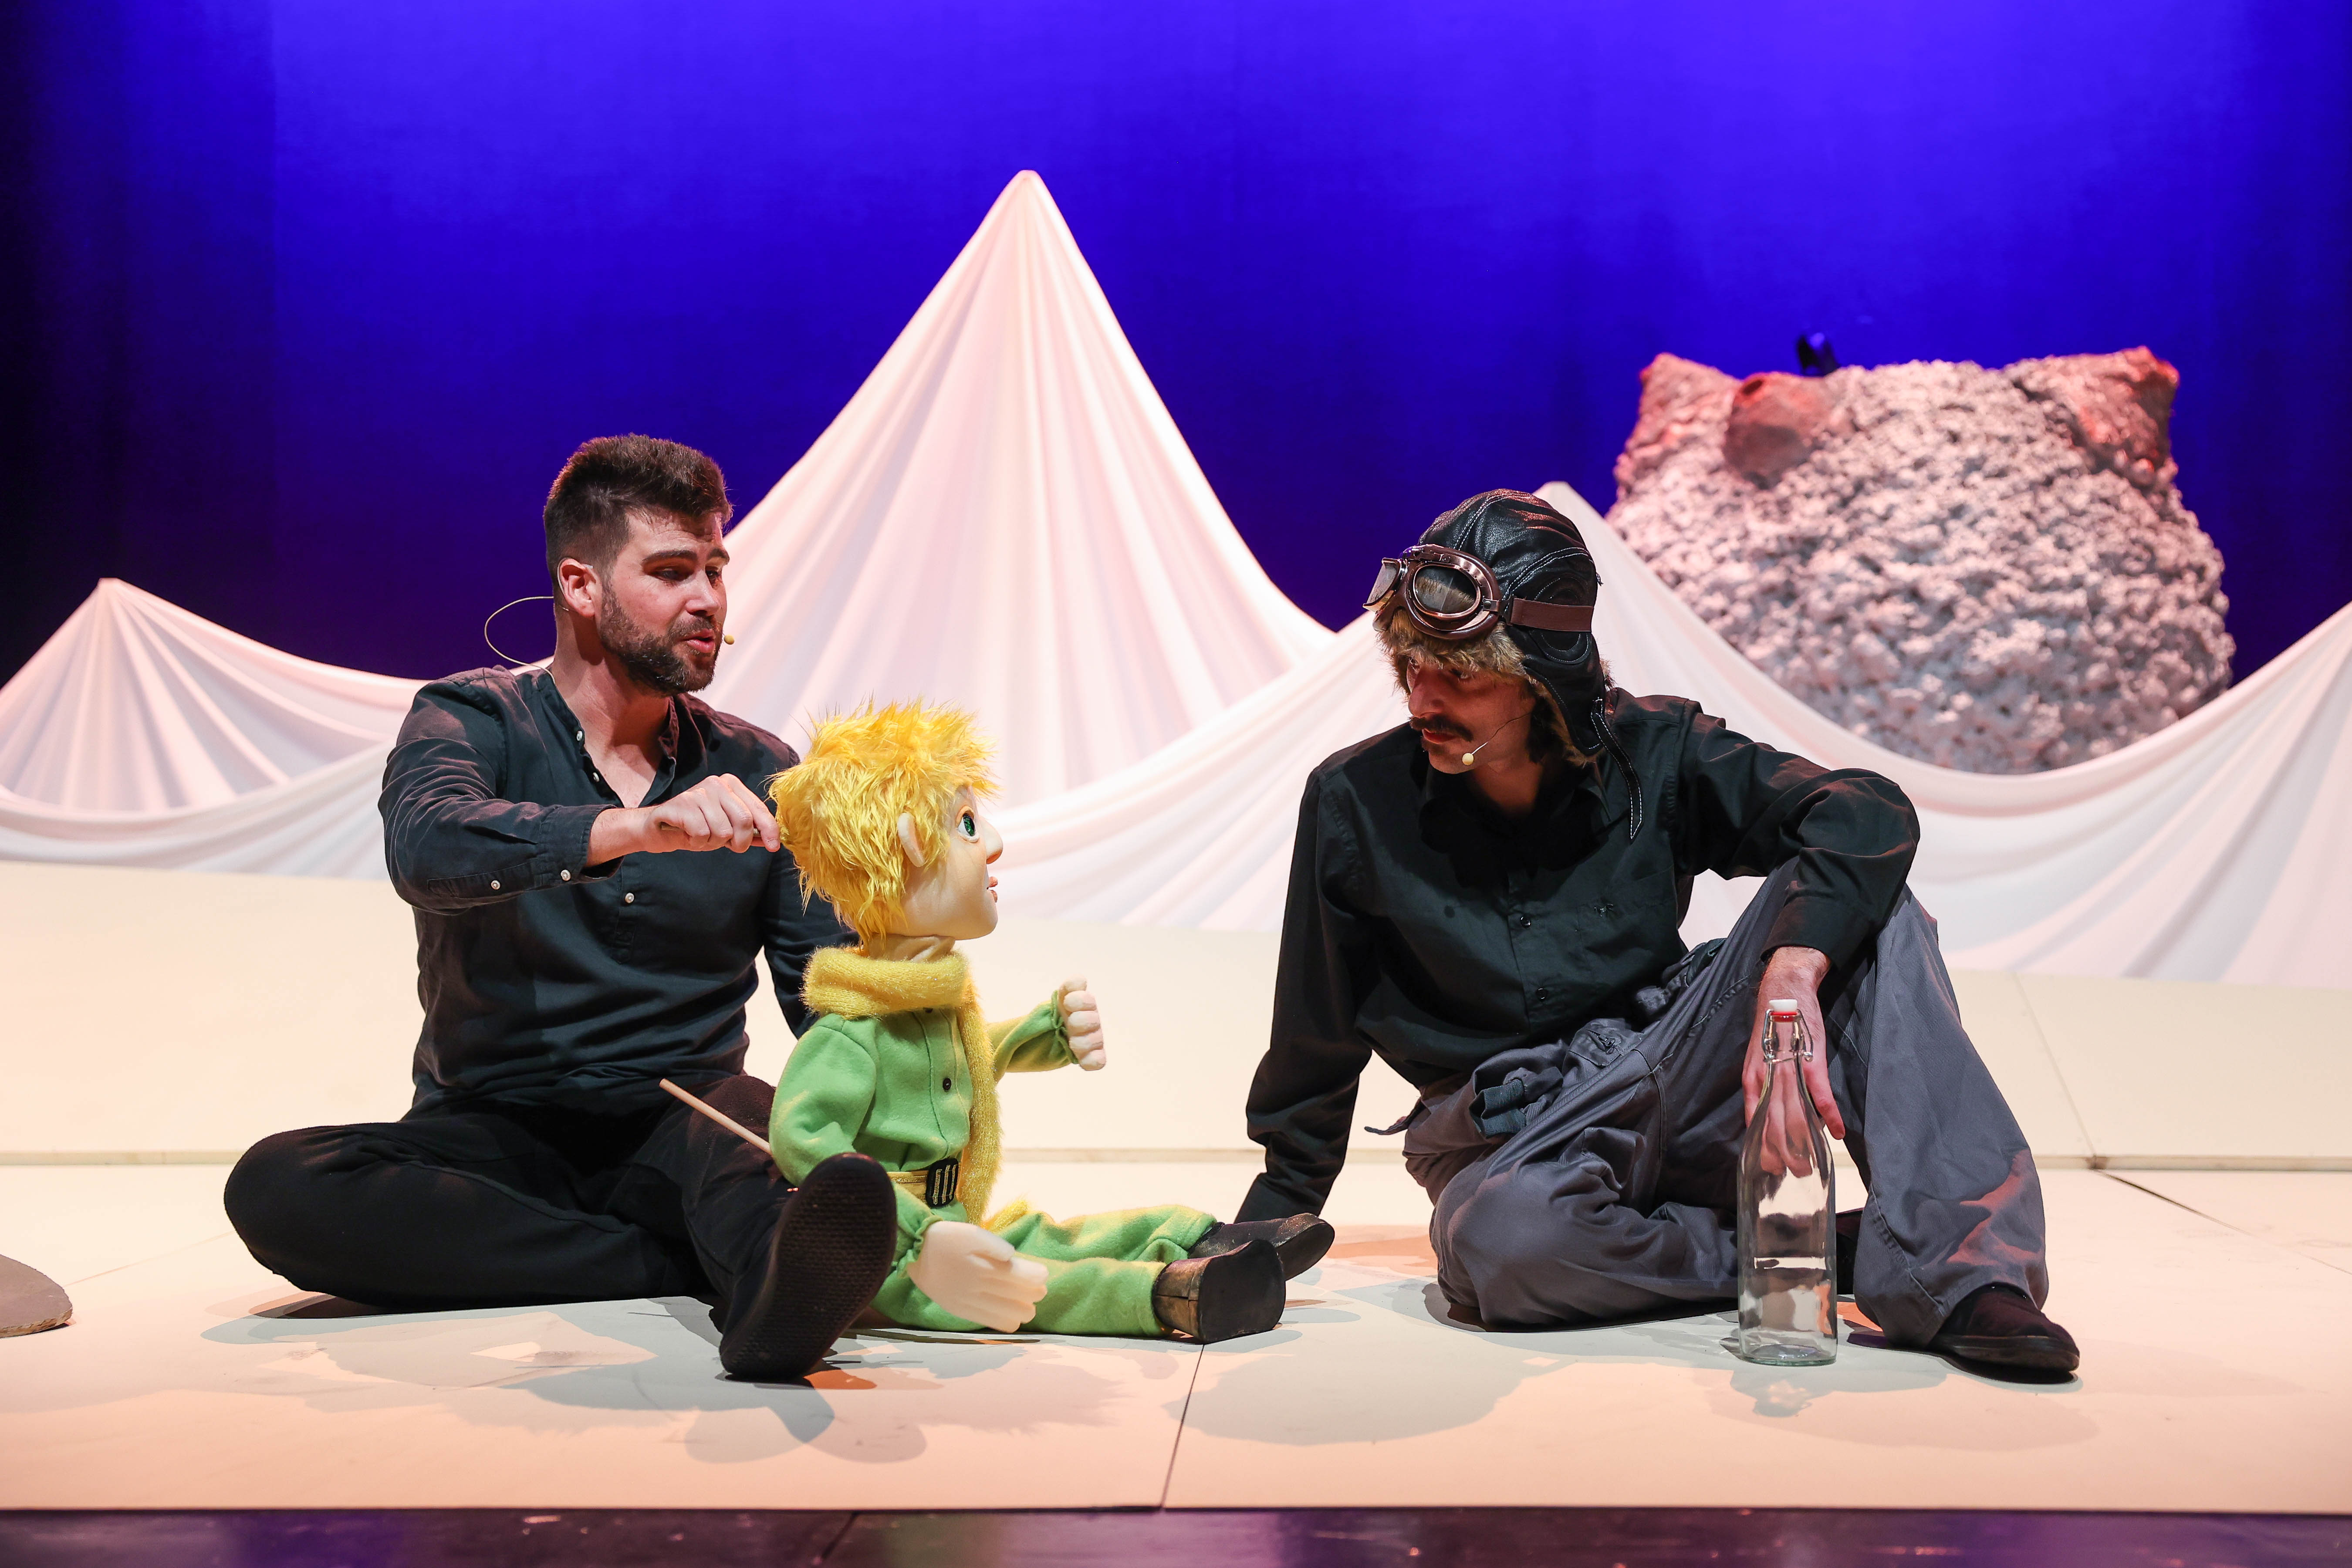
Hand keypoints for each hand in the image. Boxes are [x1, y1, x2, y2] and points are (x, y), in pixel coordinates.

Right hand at [589, 773, 779, 861]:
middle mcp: (717, 783)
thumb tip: (773, 840)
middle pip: (743, 821)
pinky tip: (688, 835)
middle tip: (725, 845)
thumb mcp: (726, 829)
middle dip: (738, 842)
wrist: (657, 828)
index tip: (773, 847)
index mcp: (732, 785)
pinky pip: (702, 834)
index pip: (758, 809)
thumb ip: (749, 832)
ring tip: (701, 836)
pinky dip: (697, 842)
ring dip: (712, 843)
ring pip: (723, 831)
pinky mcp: (681, 804)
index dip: (768, 830)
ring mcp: (698, 792)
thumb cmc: (695, 827)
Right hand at [907, 1220, 1049, 1331]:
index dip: (1039, 1277)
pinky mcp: (963, 1313)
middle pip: (1024, 1301)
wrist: (914, 1254)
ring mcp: (972, 1305)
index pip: (1026, 1279)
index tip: (1041, 1272)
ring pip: (1012, 1317)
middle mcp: (981, 1290)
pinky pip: (994, 1324)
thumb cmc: (946, 1238)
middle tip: (1033, 1285)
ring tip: (1021, 1299)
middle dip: (1035, 1293)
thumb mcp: (971, 1232)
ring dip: (1023, 1309)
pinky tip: (1009, 1311)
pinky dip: (1007, 1320)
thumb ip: (995, 1245)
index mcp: (986, 1268)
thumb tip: (1014, 1257)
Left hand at [1058, 976, 1104, 1069]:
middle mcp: (1091, 1020)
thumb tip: (1080, 980)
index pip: (1086, 998)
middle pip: (1093, 1019)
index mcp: (1084, 1003)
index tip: (1067, 1002)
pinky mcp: (1093, 1056)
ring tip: (1072, 1042)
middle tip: (1071, 1023)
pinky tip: (1083, 1059)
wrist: (1054, 1037)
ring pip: (1096, 1040)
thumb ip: (1070, 987)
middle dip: (1081, 1021)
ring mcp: (1093, 1039)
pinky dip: (1093, 1060)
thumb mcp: (1059, 998)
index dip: (1080, 1000)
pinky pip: (1098, 1060)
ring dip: (1084, 1041)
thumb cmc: (1060, 1014)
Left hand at [1741, 946, 1846, 1176]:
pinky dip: (1828, 1113)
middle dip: (1783, 1152)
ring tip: (1810, 1163)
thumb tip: (1766, 1120)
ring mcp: (1788, 1068)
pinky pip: (1818, 1092)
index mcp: (1752, 1080)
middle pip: (1773, 1123)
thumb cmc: (1773, 1030)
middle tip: (1795, 1173)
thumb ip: (1761, 1090)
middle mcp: (1766, 1077)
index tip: (1770, 1168)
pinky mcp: (1810, 1058)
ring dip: (1803, 1141)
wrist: (1783, 992)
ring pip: (1793, 1112)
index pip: (1755, 1121)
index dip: (1762, 1146)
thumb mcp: (1758, 1062)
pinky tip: (1836, 1131)